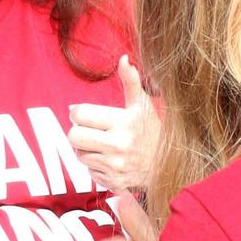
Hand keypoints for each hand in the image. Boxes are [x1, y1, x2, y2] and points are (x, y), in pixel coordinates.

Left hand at [68, 55, 159, 192]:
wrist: (167, 167)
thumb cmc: (152, 131)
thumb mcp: (143, 105)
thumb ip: (131, 81)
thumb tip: (123, 59)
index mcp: (123, 122)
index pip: (79, 114)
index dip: (78, 113)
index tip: (86, 115)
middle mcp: (118, 145)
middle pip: (73, 136)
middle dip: (78, 132)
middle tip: (91, 131)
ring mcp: (115, 166)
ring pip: (79, 154)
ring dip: (86, 149)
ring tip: (104, 145)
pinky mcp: (113, 182)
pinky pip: (89, 171)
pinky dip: (95, 165)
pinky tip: (110, 160)